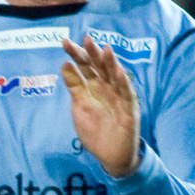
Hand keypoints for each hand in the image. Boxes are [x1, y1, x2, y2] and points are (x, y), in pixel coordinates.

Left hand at [61, 35, 140, 177]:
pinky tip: (118, 71)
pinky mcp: (129, 108)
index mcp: (93, 87)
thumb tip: (65, 65)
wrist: (111, 155)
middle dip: (91, 53)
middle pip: (98, 67)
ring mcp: (119, 96)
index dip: (75, 54)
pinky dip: (122, 82)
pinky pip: (126, 93)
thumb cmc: (96, 130)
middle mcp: (106, 87)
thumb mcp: (80, 107)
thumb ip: (74, 88)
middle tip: (83, 39)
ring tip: (103, 49)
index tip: (64, 42)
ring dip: (109, 62)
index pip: (84, 66)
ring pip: (114, 75)